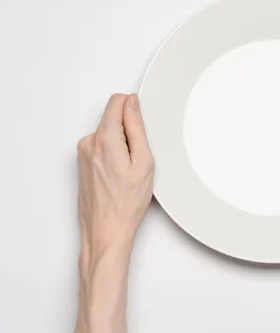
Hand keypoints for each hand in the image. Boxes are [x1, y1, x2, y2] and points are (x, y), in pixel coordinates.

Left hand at [77, 93, 153, 258]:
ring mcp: (83, 154)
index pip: (116, 101)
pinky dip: (113, 155)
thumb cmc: (126, 203)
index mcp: (104, 139)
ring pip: (107, 133)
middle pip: (112, 118)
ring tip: (129, 169)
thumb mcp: (143, 162)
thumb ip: (136, 128)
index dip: (133, 106)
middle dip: (129, 130)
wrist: (106, 230)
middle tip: (138, 156)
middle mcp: (88, 143)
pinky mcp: (83, 163)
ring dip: (121, 144)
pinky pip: (101, 147)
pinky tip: (120, 175)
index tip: (142, 121)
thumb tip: (132, 105)